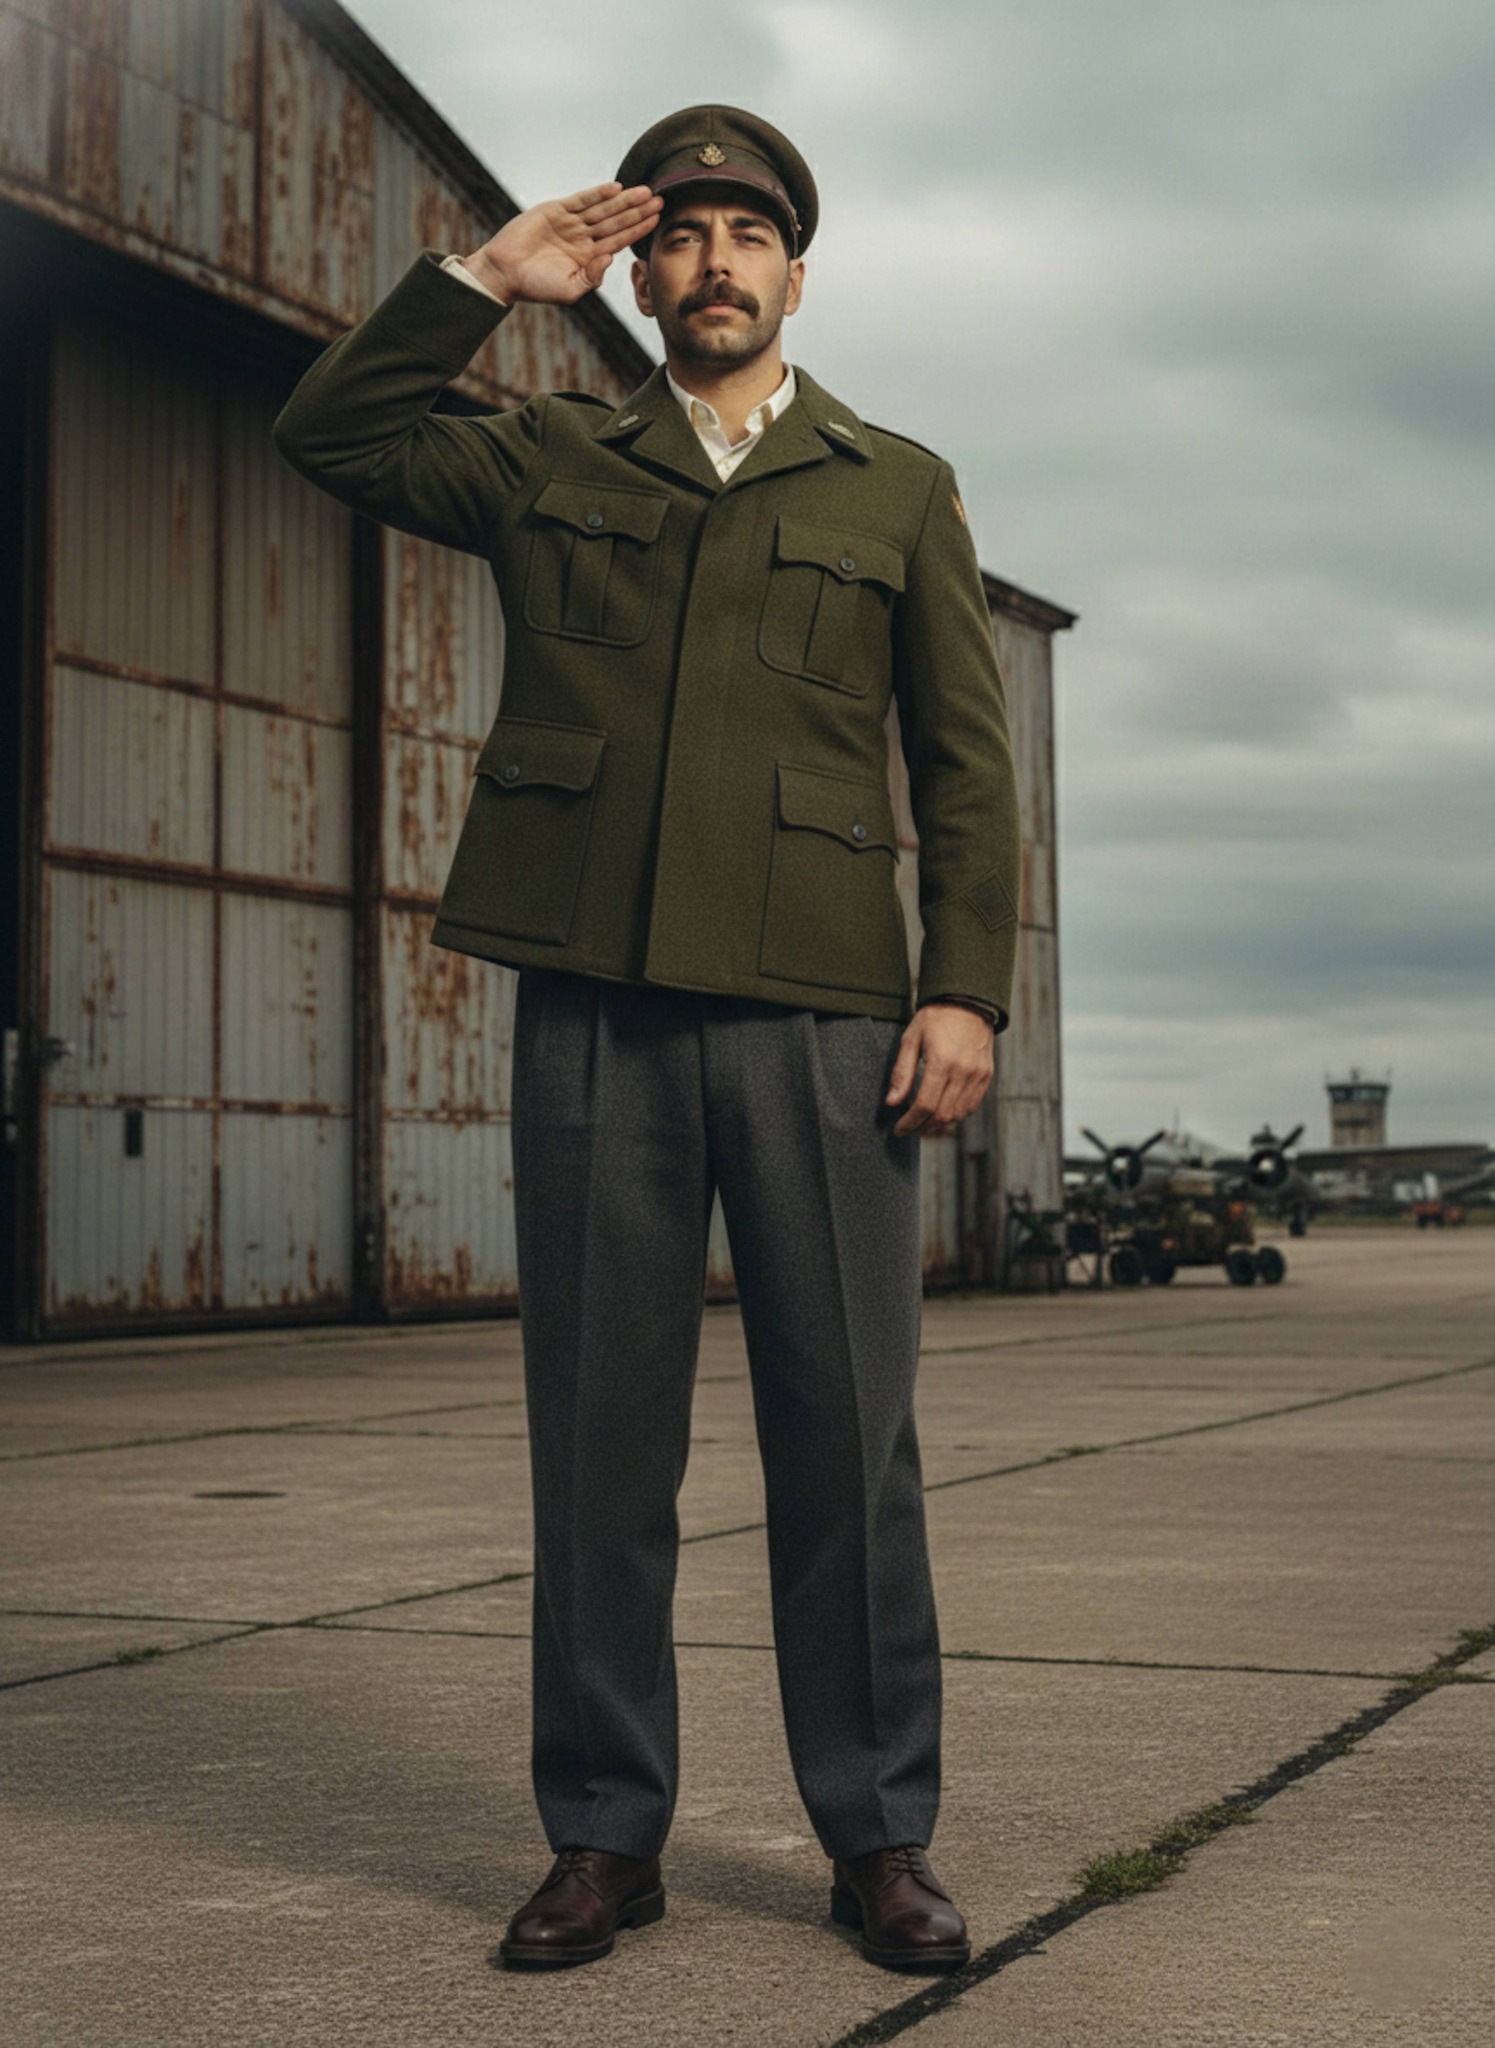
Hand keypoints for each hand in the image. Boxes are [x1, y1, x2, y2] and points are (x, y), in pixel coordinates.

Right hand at [464, 182, 663, 304]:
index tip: (657, 219)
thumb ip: (593, 277)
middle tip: (660, 198)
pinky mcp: (555, 211)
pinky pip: (581, 200)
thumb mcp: (570, 290)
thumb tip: (610, 258)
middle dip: (638, 210)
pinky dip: (597, 194)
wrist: (505, 273)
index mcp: (589, 257)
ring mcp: (570, 223)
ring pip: (602, 209)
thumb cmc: (536, 287)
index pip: (619, 240)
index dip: (638, 229)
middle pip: (616, 220)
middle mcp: (583, 238)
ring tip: (645, 191)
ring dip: (624, 200)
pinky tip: (615, 188)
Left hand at [886, 1003, 994, 1136]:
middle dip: (923, 1127)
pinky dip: (956, 1115)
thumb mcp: (911, 1039)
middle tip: (909, 1129)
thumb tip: (892, 1102)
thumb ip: (902, 1072)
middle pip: (942, 1115)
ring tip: (923, 1124)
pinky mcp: (986, 1076)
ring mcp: (978, 1075)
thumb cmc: (935, 1018)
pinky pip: (972, 1106)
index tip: (899, 1129)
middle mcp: (963, 1071)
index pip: (925, 1105)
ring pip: (958, 1114)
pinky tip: (943, 1113)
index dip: (910, 1122)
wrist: (968, 1002)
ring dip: (939, 1125)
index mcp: (942, 1062)